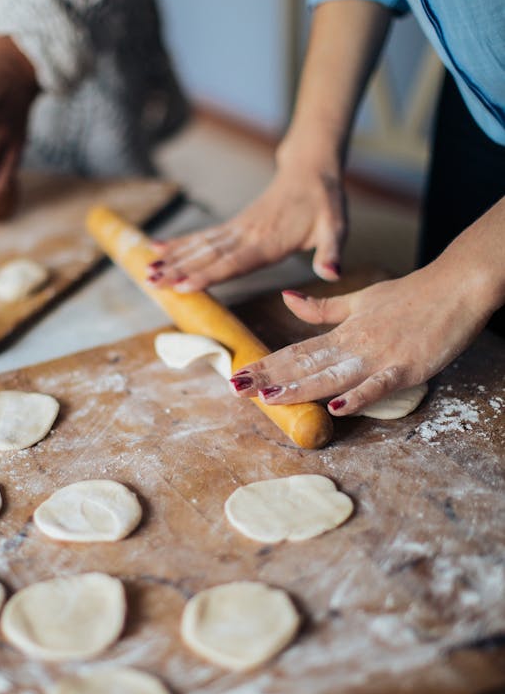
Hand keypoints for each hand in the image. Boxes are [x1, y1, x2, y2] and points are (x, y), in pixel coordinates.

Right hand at [146, 142, 347, 291]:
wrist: (311, 172)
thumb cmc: (325, 205)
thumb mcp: (336, 228)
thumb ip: (331, 252)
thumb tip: (332, 273)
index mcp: (270, 241)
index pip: (234, 261)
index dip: (208, 274)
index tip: (184, 284)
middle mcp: (247, 235)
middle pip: (208, 255)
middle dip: (179, 269)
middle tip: (153, 282)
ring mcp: (237, 229)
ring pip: (200, 245)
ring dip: (172, 258)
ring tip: (147, 271)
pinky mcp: (234, 226)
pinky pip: (202, 237)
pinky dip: (179, 243)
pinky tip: (156, 248)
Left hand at [228, 260, 495, 415]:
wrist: (456, 285)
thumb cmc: (411, 295)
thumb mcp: (361, 300)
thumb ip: (322, 308)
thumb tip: (286, 298)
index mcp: (343, 332)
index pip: (296, 350)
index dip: (266, 364)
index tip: (237, 375)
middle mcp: (354, 344)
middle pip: (305, 364)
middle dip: (270, 378)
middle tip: (236, 388)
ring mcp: (379, 356)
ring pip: (333, 375)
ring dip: (301, 387)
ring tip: (270, 398)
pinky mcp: (406, 367)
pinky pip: (378, 385)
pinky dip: (358, 396)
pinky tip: (336, 407)